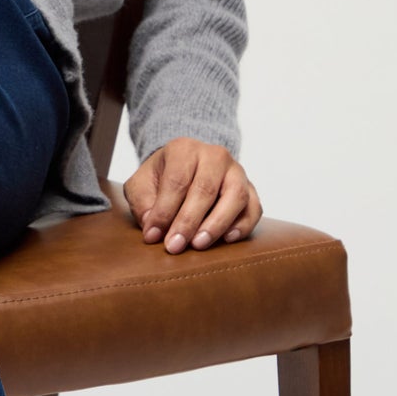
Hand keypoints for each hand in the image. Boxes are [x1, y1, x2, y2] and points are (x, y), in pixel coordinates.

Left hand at [123, 138, 261, 254]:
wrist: (185, 167)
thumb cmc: (161, 178)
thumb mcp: (141, 184)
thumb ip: (143, 203)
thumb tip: (153, 227)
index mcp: (184, 149)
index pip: (176, 181)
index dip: (164, 211)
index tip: (153, 236)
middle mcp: (215, 156)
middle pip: (205, 189)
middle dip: (188, 221)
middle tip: (175, 246)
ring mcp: (236, 171)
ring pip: (236, 196)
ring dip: (217, 224)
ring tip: (199, 244)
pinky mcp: (250, 189)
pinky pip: (254, 208)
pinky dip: (244, 225)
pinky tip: (227, 239)